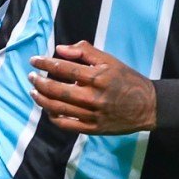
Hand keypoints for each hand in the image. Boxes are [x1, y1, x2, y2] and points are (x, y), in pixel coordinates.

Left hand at [29, 42, 155, 135]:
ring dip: (41, 99)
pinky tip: (48, 110)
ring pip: (57, 109)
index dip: (45, 63)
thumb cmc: (127, 80)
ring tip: (34, 92)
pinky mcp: (92, 129)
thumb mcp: (110, 60)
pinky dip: (53, 117)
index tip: (34, 60)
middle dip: (39, 82)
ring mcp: (91, 115)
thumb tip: (60, 49)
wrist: (148, 106)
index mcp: (97, 77)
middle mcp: (92, 97)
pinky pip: (66, 125)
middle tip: (31, 76)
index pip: (63, 69)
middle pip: (56, 90)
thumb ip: (85, 51)